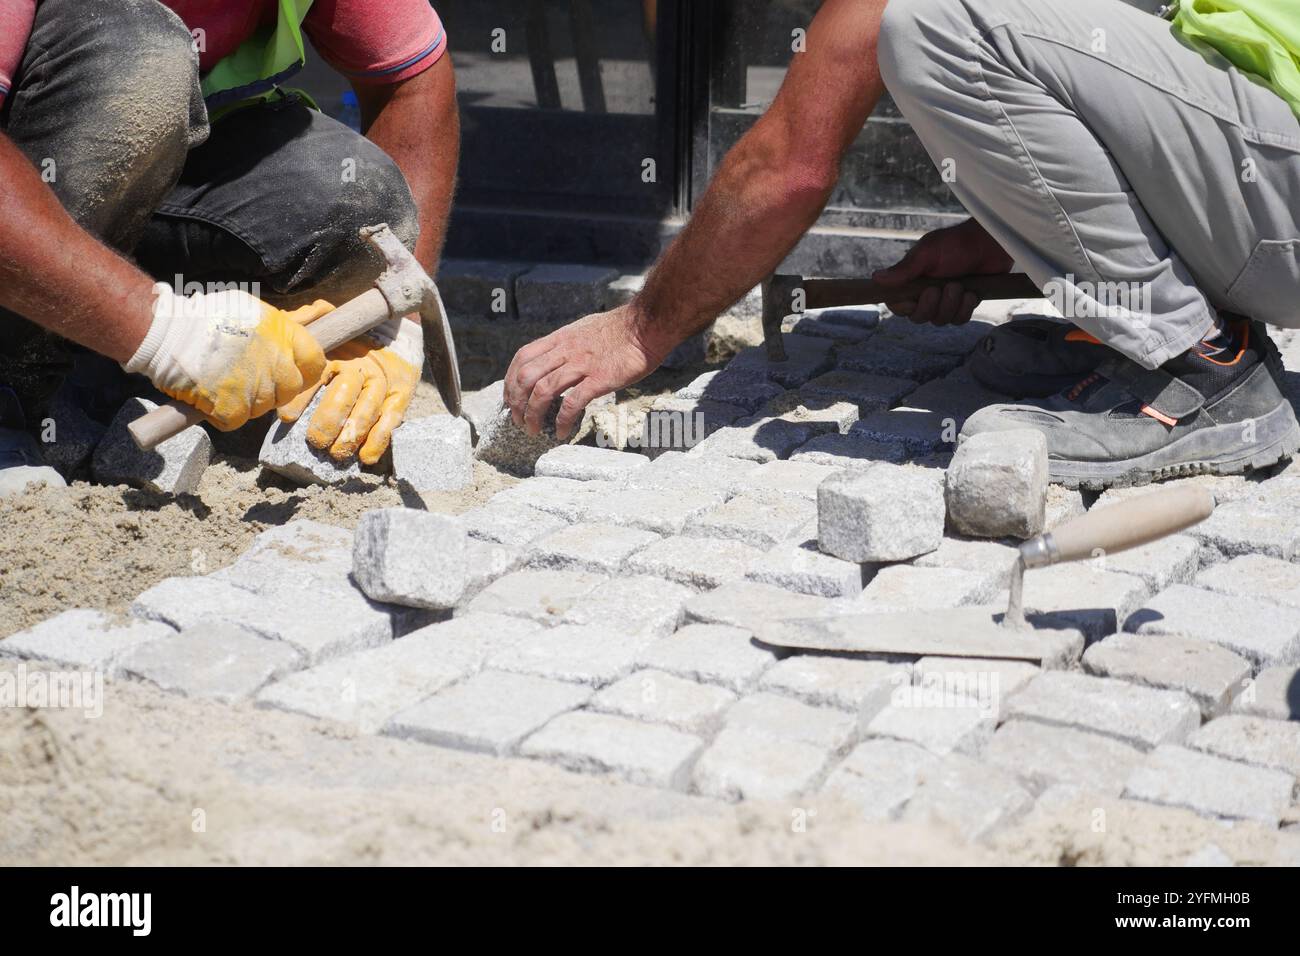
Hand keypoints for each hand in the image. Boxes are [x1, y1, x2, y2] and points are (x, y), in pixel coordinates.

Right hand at [125, 285, 328, 430]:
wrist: (166, 333)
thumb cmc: (203, 317)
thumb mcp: (249, 309)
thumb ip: (274, 329)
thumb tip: (286, 342)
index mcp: (283, 334)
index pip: (315, 362)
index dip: (303, 370)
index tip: (289, 372)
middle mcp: (276, 362)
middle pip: (290, 390)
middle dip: (272, 390)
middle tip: (246, 380)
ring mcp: (256, 388)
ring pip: (262, 408)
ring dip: (245, 402)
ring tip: (221, 383)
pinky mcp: (233, 408)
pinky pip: (236, 421)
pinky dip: (221, 415)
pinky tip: (208, 398)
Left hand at [278, 317, 422, 464]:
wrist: (393, 335)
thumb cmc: (347, 344)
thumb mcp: (324, 336)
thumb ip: (301, 344)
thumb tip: (277, 356)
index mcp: (336, 353)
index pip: (316, 374)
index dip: (301, 397)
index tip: (286, 418)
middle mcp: (359, 367)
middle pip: (344, 393)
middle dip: (329, 420)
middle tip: (316, 441)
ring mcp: (381, 382)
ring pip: (367, 408)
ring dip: (352, 434)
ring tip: (337, 453)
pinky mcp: (399, 395)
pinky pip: (390, 419)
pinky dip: (378, 440)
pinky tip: (365, 457)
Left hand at [505, 306, 663, 438]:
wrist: (647, 325)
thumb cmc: (621, 329)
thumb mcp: (584, 329)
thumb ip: (568, 344)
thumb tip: (557, 358)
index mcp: (560, 338)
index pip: (522, 358)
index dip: (510, 381)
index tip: (510, 398)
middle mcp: (565, 350)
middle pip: (526, 377)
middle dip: (516, 402)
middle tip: (518, 420)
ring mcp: (581, 365)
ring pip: (543, 391)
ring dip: (532, 414)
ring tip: (533, 430)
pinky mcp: (599, 379)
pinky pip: (572, 403)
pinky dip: (562, 421)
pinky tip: (561, 431)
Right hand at [872, 218, 1013, 325]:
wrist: (990, 243)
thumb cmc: (957, 243)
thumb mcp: (927, 253)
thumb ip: (904, 269)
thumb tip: (876, 278)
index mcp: (912, 280)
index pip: (897, 305)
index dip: (903, 308)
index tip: (913, 300)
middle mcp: (926, 293)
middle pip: (918, 318)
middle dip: (931, 306)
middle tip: (941, 288)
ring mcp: (946, 300)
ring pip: (940, 320)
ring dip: (951, 305)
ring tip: (959, 286)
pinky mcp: (964, 305)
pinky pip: (958, 320)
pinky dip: (965, 309)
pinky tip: (971, 293)